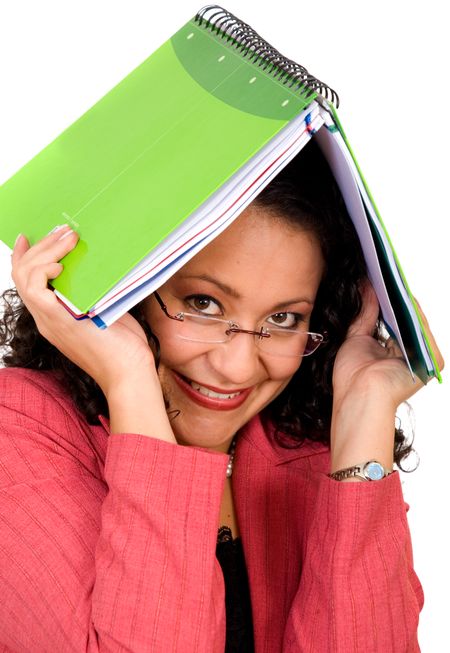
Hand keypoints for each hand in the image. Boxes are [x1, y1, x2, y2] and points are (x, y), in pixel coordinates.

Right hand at [11, 225, 156, 396]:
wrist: (129, 372)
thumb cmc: (124, 346)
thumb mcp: (106, 309)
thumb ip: (95, 291)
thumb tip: (100, 264)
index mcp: (54, 316)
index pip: (27, 282)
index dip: (25, 257)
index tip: (30, 236)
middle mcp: (46, 318)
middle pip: (22, 274)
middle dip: (39, 246)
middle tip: (62, 231)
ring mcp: (48, 321)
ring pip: (24, 277)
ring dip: (44, 252)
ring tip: (67, 238)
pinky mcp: (57, 321)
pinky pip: (35, 289)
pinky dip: (43, 270)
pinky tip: (61, 264)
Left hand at [329, 282, 443, 471]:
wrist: (359, 396)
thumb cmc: (353, 377)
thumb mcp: (356, 337)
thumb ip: (365, 313)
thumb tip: (367, 285)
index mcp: (395, 354)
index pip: (395, 322)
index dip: (388, 301)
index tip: (379, 279)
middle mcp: (411, 356)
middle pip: (406, 321)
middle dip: (395, 298)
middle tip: (385, 272)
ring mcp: (422, 358)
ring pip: (415, 323)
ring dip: (404, 302)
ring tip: (392, 278)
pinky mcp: (431, 361)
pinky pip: (422, 329)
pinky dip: (413, 312)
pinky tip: (402, 295)